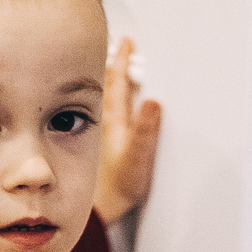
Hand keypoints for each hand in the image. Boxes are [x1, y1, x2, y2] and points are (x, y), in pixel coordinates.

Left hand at [93, 36, 162, 225]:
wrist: (99, 209)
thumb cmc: (116, 187)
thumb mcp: (136, 158)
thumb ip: (145, 131)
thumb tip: (152, 101)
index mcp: (114, 120)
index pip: (116, 81)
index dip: (122, 60)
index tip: (125, 42)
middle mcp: (104, 122)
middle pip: (107, 85)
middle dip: (112, 63)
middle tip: (117, 46)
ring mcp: (101, 132)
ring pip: (102, 98)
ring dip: (107, 80)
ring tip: (109, 65)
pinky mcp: (100, 143)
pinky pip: (101, 112)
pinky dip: (103, 100)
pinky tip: (104, 103)